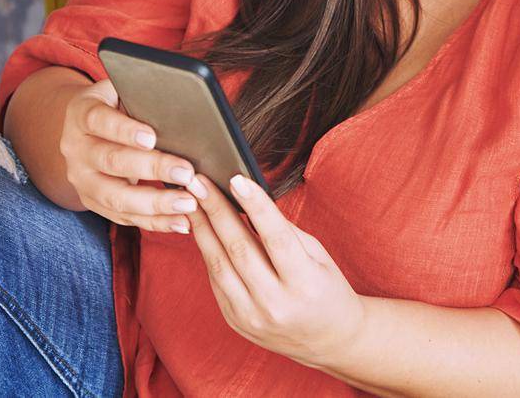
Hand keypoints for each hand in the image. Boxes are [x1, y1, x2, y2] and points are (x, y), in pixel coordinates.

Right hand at [57, 77, 204, 233]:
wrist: (82, 131)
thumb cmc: (114, 106)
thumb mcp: (119, 92)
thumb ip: (139, 96)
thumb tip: (176, 102)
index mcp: (81, 114)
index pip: (100, 121)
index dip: (125, 130)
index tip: (152, 137)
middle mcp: (76, 149)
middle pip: (112, 161)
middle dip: (152, 168)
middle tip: (186, 173)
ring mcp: (82, 180)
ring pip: (116, 197)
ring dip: (155, 203)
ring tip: (188, 204)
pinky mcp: (92, 202)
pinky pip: (124, 217)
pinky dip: (154, 222)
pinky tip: (180, 222)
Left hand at [183, 167, 366, 370]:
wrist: (328, 339)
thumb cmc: (326, 288)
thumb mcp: (318, 256)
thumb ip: (284, 232)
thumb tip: (248, 200)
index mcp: (305, 284)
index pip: (276, 238)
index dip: (256, 206)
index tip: (236, 179)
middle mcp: (277, 304)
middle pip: (240, 249)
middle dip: (216, 210)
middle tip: (198, 181)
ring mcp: (253, 317)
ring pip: (219, 265)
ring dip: (202, 229)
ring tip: (191, 201)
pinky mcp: (236, 322)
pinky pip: (215, 281)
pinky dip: (207, 252)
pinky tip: (201, 228)